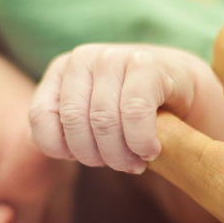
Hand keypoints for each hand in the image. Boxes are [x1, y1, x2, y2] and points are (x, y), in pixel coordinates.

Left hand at [30, 44, 220, 173]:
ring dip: (121, 155)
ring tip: (135, 162)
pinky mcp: (146, 64)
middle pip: (74, 123)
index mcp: (61, 71)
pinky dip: (141, 141)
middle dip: (96, 157)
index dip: (63, 150)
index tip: (86, 157)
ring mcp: (114, 57)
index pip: (41, 119)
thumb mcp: (89, 120)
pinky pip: (134, 113)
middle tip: (119, 165)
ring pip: (103, 121)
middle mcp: (83, 58)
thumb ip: (64, 132)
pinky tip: (151, 149)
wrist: (181, 89)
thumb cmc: (129, 112)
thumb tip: (58, 150)